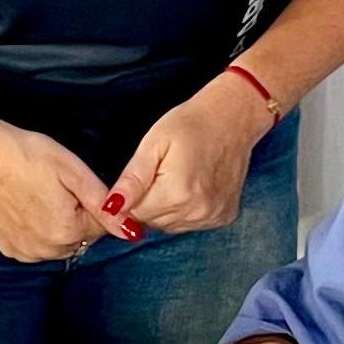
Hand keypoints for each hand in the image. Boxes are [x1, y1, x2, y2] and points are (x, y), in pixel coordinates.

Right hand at [0, 122, 122, 262]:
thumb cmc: (29, 155)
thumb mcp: (74, 172)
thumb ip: (105, 205)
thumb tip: (131, 231)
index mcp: (68, 231)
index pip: (102, 226)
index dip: (94, 203)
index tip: (74, 185)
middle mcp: (47, 250)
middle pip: (81, 238)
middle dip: (77, 217)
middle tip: (55, 188)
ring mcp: (26, 252)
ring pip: (60, 244)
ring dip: (58, 226)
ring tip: (39, 195)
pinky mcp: (10, 249)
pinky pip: (37, 245)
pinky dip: (37, 231)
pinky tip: (26, 207)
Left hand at [105, 72, 271, 235]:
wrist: (233, 118)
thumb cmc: (191, 124)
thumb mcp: (153, 144)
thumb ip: (132, 179)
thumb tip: (111, 208)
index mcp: (177, 194)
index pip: (135, 214)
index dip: (132, 195)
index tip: (144, 173)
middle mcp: (197, 212)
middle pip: (153, 222)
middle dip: (149, 202)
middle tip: (163, 171)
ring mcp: (213, 216)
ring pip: (171, 225)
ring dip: (168, 207)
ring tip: (179, 176)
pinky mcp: (224, 217)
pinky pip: (192, 223)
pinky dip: (187, 209)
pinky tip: (194, 185)